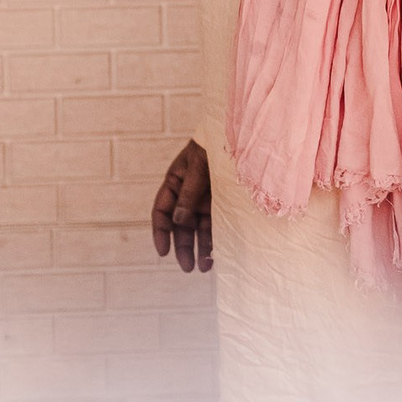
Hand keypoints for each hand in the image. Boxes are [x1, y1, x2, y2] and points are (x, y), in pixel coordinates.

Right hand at [150, 139, 212, 271]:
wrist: (240, 133)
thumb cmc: (213, 145)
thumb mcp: (198, 166)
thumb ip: (189, 192)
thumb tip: (178, 221)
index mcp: (175, 183)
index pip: (162, 211)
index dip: (161, 232)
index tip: (163, 251)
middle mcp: (188, 195)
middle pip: (181, 226)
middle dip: (182, 247)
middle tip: (187, 267)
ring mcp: (205, 200)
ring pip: (199, 229)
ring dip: (200, 248)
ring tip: (204, 268)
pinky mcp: (222, 203)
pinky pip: (216, 224)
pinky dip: (216, 238)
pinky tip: (217, 253)